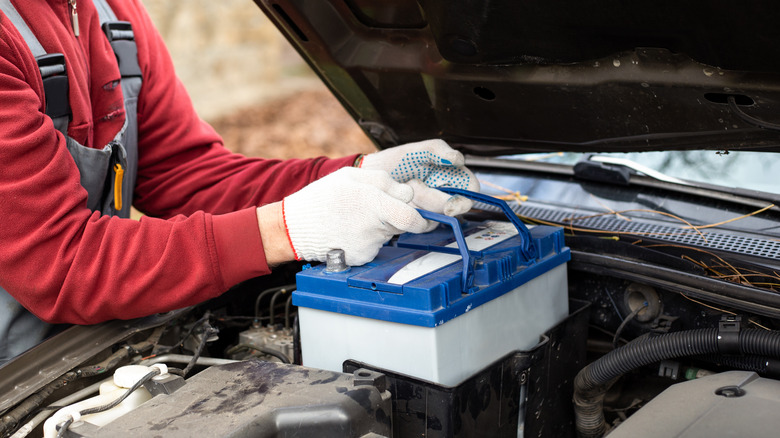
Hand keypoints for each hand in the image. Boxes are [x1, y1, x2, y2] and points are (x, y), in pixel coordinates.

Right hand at [280, 167, 430, 265]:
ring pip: (388, 234)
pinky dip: (367, 238)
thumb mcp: (351, 176)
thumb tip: (406, 192)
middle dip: (398, 217)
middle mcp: (374, 227)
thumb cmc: (321, 199)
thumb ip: (384, 181)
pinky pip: (374, 246)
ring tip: (355, 218)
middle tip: (380, 210)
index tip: (417, 213)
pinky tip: (350, 231)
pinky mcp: (361, 258)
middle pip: (403, 225)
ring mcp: (368, 245)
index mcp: (375, 203)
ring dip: (380, 226)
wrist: (294, 228)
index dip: (419, 216)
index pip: (413, 218)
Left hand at [358, 139, 478, 215]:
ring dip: (418, 203)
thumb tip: (458, 159)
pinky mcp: (417, 221)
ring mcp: (430, 209)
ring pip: (436, 216)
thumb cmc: (395, 162)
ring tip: (403, 187)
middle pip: (454, 207)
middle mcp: (444, 194)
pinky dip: (408, 212)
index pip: (471, 190)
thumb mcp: (416, 150)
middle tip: (414, 185)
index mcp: (451, 176)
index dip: (465, 199)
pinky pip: (420, 224)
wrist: (370, 175)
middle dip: (433, 198)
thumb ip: (438, 150)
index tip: (450, 204)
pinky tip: (398, 199)